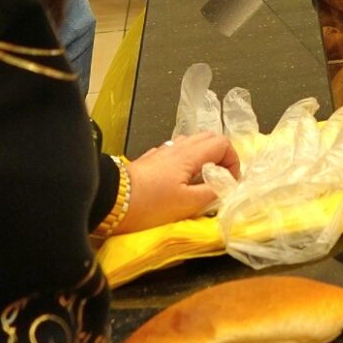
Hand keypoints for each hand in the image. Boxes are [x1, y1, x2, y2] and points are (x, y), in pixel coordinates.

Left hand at [119, 132, 237, 233]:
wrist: (109, 201)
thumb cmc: (149, 203)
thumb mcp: (187, 204)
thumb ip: (212, 193)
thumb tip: (227, 187)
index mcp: (190, 154)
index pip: (223, 144)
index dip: (233, 162)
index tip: (230, 183)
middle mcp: (178, 147)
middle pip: (209, 138)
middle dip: (221, 156)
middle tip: (220, 179)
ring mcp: (163, 152)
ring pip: (192, 144)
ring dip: (204, 159)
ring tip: (202, 181)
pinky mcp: (151, 161)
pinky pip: (177, 153)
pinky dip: (187, 162)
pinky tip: (180, 182)